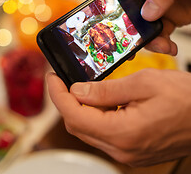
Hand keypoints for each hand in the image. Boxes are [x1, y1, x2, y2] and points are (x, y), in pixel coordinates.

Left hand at [46, 69, 190, 165]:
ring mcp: (128, 153)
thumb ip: (105, 90)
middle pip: (77, 126)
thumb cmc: (188, 99)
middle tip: (63, 81)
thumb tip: (77, 91)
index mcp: (122, 133)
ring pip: (89, 131)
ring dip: (81, 109)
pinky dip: (96, 117)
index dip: (58, 95)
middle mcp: (122, 149)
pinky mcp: (133, 150)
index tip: (52, 78)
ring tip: (84, 88)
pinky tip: (103, 101)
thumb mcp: (144, 82)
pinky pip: (104, 135)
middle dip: (66, 101)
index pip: (74, 115)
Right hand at [106, 0, 190, 55]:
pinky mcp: (168, 18)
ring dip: (148, 41)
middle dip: (126, 28)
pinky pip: (159, 35)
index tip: (105, 11)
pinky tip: (169, 48)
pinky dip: (162, 45)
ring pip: (141, 27)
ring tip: (162, 46)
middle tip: (128, 42)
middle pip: (126, 9)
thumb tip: (148, 12)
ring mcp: (157, 5)